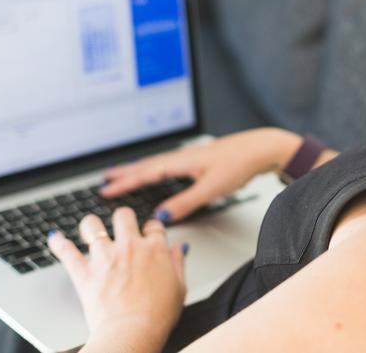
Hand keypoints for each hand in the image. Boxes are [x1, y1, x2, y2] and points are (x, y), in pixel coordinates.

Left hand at [48, 208, 187, 352]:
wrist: (132, 333)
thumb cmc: (157, 316)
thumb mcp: (180, 288)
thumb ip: (178, 263)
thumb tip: (180, 248)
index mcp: (155, 249)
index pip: (153, 225)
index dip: (151, 229)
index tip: (149, 235)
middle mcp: (129, 246)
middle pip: (123, 215)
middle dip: (123, 219)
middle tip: (122, 227)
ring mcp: (105, 258)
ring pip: (92, 225)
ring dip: (91, 225)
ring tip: (91, 229)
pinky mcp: (85, 273)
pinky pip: (67, 252)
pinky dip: (59, 244)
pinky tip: (55, 238)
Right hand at [100, 127, 301, 221]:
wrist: (259, 149)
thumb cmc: (238, 164)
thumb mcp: (211, 189)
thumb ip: (185, 203)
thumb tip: (161, 216)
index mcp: (181, 162)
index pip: (146, 174)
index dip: (125, 183)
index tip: (106, 190)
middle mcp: (182, 157)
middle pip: (147, 165)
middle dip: (125, 173)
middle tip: (105, 179)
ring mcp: (189, 157)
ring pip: (156, 164)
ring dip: (138, 169)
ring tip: (123, 173)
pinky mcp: (198, 160)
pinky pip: (167, 164)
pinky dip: (154, 169)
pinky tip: (156, 172)